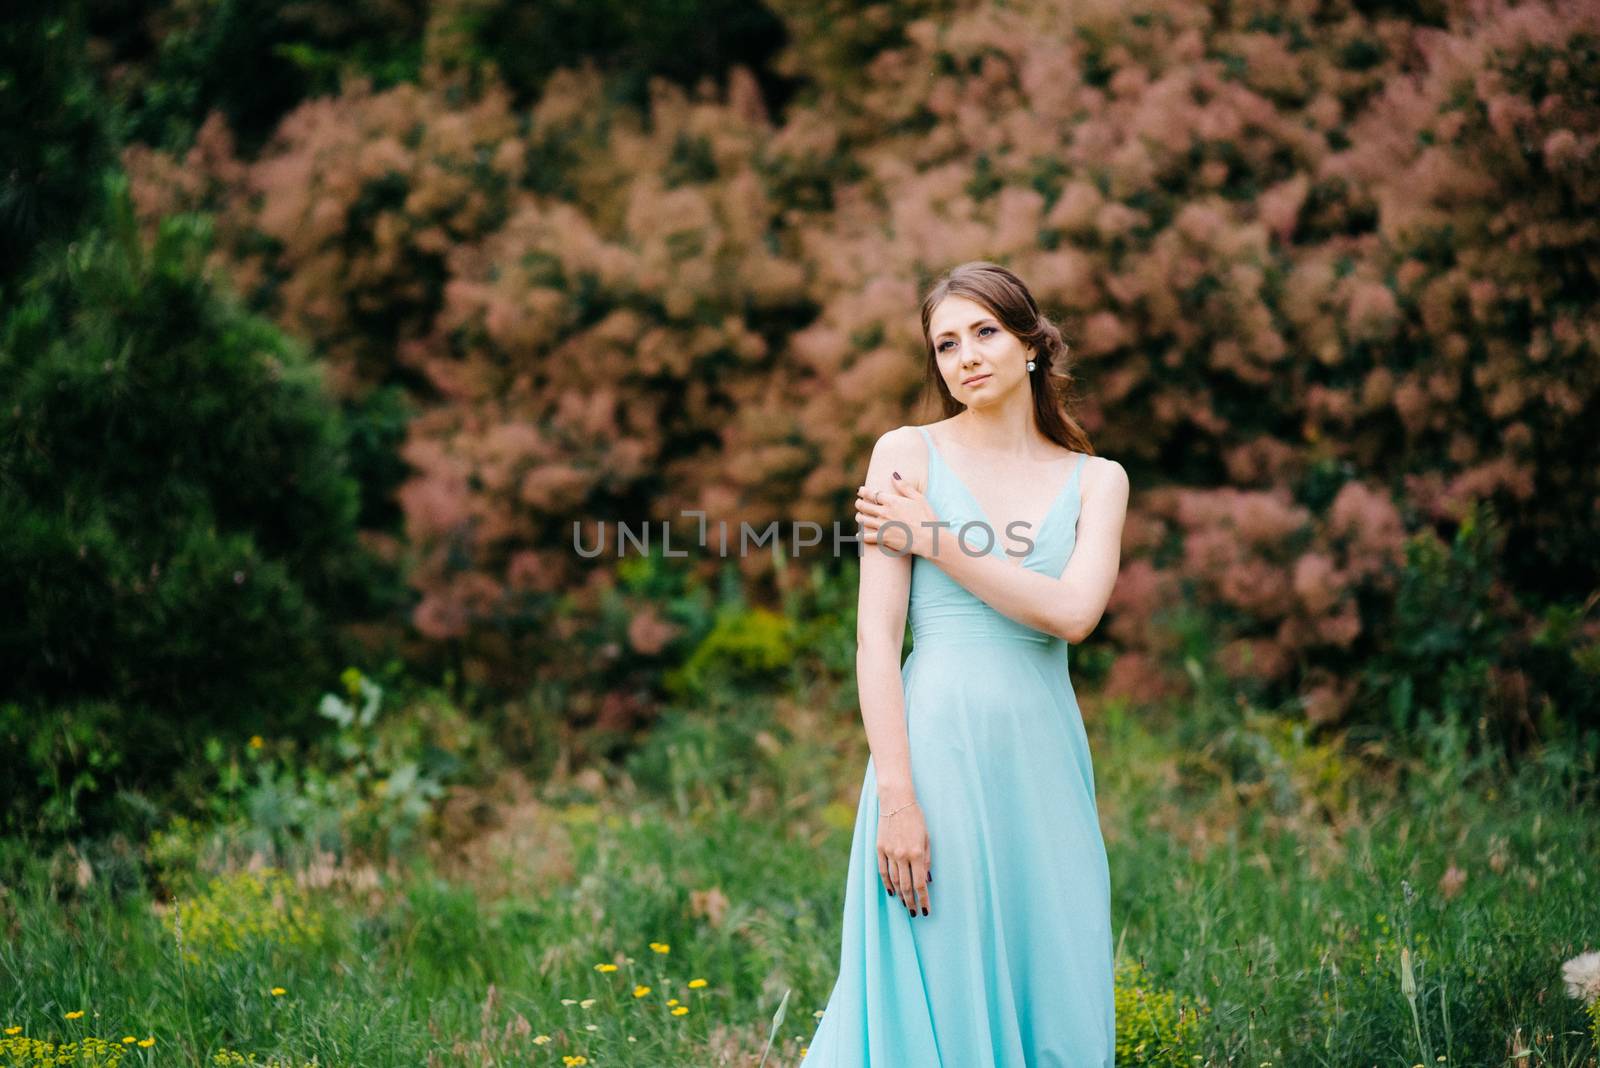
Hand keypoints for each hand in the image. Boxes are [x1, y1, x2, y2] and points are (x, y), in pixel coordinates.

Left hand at [855, 475, 939, 558]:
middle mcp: (884, 512)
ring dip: (859, 517)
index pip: (872, 494)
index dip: (864, 491)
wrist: (929, 539)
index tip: (861, 491)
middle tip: (858, 503)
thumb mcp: (919, 498)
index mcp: (892, 501)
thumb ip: (904, 486)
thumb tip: (894, 474)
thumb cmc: (927, 518)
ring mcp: (882, 526)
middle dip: (859, 503)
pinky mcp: (883, 539)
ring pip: (863, 520)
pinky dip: (861, 536)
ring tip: (859, 516)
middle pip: (864, 505)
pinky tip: (859, 535)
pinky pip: (866, 537)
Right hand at [877, 800, 931, 916]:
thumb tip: (926, 879)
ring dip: (900, 895)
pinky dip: (887, 883)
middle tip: (914, 913)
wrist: (896, 801)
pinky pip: (882, 871)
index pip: (920, 884)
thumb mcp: (927, 838)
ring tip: (905, 904)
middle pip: (906, 886)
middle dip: (911, 902)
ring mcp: (889, 852)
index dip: (923, 899)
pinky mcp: (879, 849)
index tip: (926, 910)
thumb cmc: (916, 818)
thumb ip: (927, 860)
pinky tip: (891, 891)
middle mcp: (902, 855)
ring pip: (894, 881)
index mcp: (917, 853)